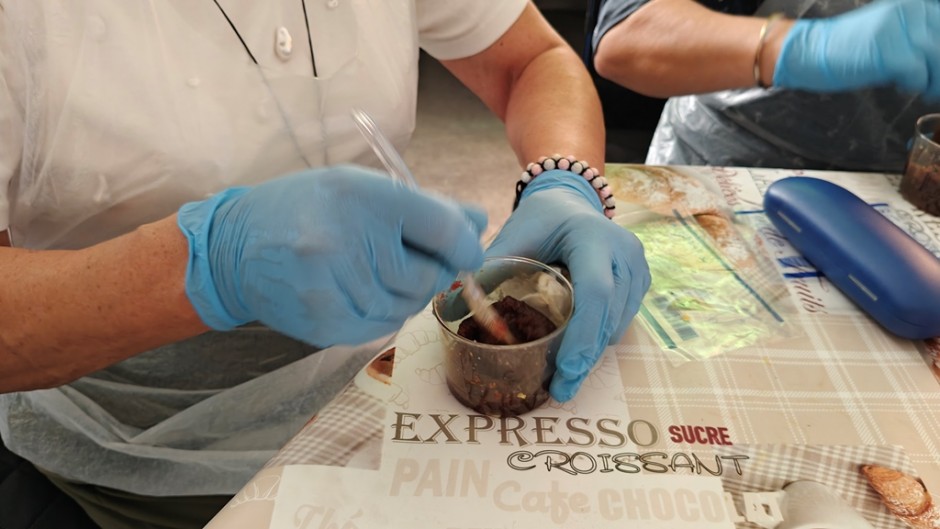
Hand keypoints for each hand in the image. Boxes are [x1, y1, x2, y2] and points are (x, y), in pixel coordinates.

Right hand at [177, 165, 485, 345]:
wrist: (233, 249)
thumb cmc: (304, 210)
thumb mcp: (359, 187)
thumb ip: (422, 206)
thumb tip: (477, 222)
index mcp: (360, 197)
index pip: (442, 228)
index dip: (465, 242)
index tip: (465, 248)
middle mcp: (345, 242)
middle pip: (429, 274)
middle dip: (431, 269)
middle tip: (405, 256)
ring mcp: (333, 288)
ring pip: (408, 305)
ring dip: (404, 292)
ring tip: (372, 270)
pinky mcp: (325, 324)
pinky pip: (383, 326)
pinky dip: (382, 312)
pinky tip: (357, 290)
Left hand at [485, 171, 649, 401]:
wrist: (572, 201)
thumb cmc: (541, 219)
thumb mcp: (515, 234)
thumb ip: (489, 266)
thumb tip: (448, 302)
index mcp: (594, 237)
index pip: (596, 293)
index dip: (583, 335)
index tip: (566, 370)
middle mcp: (624, 252)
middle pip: (609, 317)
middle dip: (585, 358)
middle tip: (561, 390)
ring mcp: (638, 267)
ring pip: (618, 324)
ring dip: (592, 351)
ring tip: (564, 372)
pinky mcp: (641, 281)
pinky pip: (622, 320)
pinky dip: (599, 338)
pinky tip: (577, 346)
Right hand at [774, 0, 939, 97]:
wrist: (811, 52)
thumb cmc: (846, 49)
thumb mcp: (888, 33)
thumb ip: (915, 38)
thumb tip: (937, 59)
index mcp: (911, 8)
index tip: (937, 71)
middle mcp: (908, 14)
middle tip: (934, 87)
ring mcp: (898, 32)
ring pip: (937, 59)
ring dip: (933, 81)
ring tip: (924, 90)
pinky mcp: (887, 53)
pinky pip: (918, 73)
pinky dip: (915, 85)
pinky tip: (902, 87)